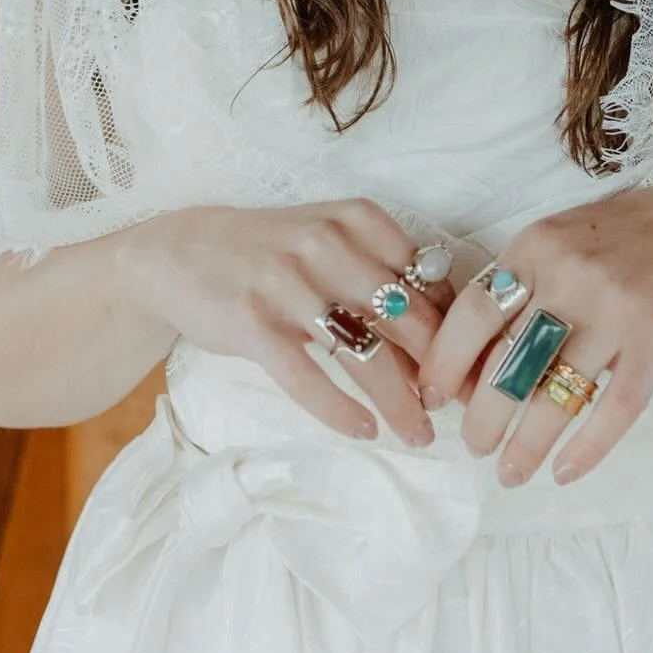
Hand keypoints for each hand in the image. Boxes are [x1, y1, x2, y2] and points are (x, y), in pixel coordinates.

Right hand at [119, 199, 456, 445]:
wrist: (179, 251)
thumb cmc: (271, 252)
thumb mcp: (330, 241)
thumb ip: (382, 273)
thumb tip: (446, 332)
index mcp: (357, 219)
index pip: (428, 279)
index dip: (457, 329)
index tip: (473, 368)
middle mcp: (326, 243)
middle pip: (406, 320)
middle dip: (439, 372)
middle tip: (458, 410)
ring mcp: (287, 282)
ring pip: (364, 353)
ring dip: (399, 402)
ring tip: (418, 434)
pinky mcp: (252, 321)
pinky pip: (307, 376)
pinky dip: (340, 410)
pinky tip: (364, 430)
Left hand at [415, 180, 652, 486]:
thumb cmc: (624, 238)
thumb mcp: (561, 242)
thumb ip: (520, 287)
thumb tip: (469, 361)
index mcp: (535, 246)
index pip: (472, 313)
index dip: (445, 364)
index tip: (432, 400)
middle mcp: (570, 276)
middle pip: (507, 363)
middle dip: (482, 418)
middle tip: (474, 446)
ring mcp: (616, 310)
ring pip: (554, 396)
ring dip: (524, 446)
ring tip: (509, 472)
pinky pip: (613, 410)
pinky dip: (585, 450)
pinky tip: (564, 472)